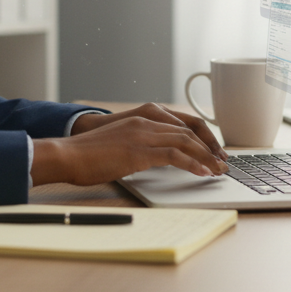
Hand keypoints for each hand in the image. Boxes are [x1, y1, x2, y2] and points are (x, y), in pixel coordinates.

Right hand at [71, 103, 226, 159]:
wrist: (68, 155)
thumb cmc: (89, 155)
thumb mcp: (120, 144)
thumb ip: (141, 146)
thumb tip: (159, 159)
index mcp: (142, 118)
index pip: (183, 123)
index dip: (203, 137)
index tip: (214, 151)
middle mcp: (145, 122)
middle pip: (190, 131)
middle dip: (210, 148)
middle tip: (222, 163)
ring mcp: (142, 135)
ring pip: (186, 141)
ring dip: (206, 156)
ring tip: (217, 170)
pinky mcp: (138, 151)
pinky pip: (174, 156)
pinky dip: (192, 164)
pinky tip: (201, 172)